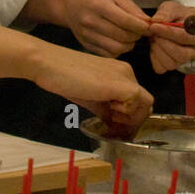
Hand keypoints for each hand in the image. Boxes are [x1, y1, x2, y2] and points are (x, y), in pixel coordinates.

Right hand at [35, 50, 152, 133]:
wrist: (48, 64)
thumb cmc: (63, 77)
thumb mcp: (90, 97)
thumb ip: (105, 109)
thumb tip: (114, 126)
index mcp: (120, 72)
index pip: (138, 98)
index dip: (130, 117)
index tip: (114, 126)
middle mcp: (126, 72)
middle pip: (145, 102)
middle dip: (133, 121)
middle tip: (115, 129)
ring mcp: (124, 77)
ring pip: (145, 104)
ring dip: (131, 120)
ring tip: (111, 123)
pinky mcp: (120, 84)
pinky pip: (136, 104)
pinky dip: (126, 116)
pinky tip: (109, 116)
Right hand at [59, 0, 151, 56]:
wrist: (70, 5)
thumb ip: (132, 9)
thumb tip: (148, 23)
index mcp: (99, 5)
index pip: (126, 21)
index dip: (141, 27)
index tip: (149, 28)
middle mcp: (91, 21)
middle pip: (122, 36)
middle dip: (136, 36)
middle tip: (139, 32)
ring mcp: (87, 35)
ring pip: (116, 48)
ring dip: (129, 45)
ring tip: (130, 37)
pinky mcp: (86, 45)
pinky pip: (108, 54)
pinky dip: (118, 50)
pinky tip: (119, 42)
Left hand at [146, 2, 194, 73]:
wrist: (176, 24)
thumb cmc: (177, 16)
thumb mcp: (172, 8)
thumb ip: (166, 13)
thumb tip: (156, 20)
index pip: (184, 37)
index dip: (167, 32)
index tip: (153, 26)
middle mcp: (194, 52)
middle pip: (180, 55)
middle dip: (163, 43)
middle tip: (153, 33)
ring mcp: (184, 61)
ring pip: (171, 63)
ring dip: (157, 50)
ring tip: (154, 38)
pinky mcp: (172, 66)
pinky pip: (161, 68)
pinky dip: (154, 57)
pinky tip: (154, 46)